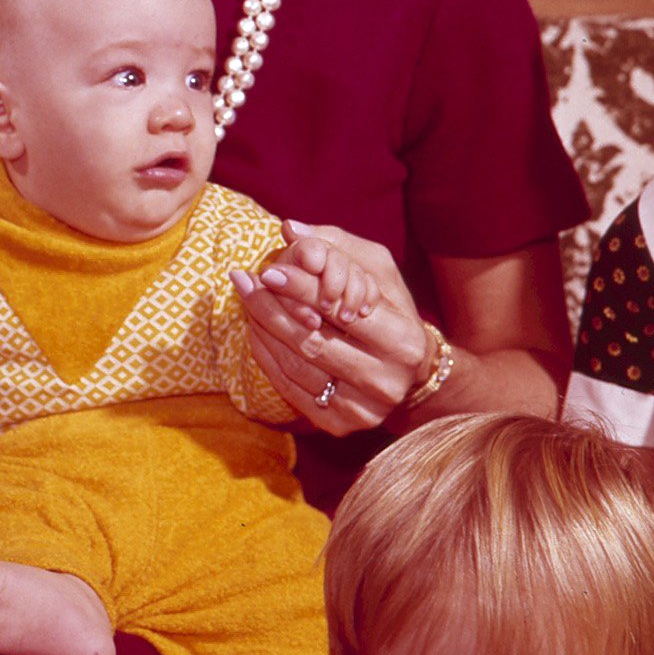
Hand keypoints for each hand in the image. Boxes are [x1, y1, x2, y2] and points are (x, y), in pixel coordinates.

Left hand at [235, 223, 425, 432]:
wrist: (409, 374)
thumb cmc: (390, 313)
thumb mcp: (378, 271)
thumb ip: (337, 246)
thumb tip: (289, 229)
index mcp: (403, 341)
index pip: (338, 311)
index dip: (299, 288)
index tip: (267, 269)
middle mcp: (386, 380)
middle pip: (312, 341)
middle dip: (271, 308)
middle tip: (244, 282)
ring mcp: (362, 409)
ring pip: (296, 366)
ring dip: (263, 330)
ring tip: (246, 301)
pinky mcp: (340, 425)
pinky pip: (290, 389)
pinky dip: (266, 358)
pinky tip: (255, 332)